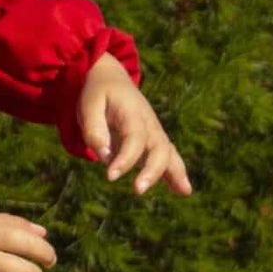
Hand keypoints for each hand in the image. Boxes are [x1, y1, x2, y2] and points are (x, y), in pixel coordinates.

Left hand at [79, 54, 192, 195]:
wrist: (111, 79)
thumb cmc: (98, 93)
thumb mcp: (88, 105)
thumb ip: (94, 130)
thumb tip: (103, 156)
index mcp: (133, 112)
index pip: (134, 138)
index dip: (125, 158)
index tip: (111, 176)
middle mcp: (149, 123)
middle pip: (158, 148)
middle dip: (151, 170)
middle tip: (137, 190)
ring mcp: (154, 132)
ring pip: (168, 153)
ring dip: (175, 173)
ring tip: (184, 192)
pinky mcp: (154, 140)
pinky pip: (169, 156)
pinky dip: (177, 172)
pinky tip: (184, 191)